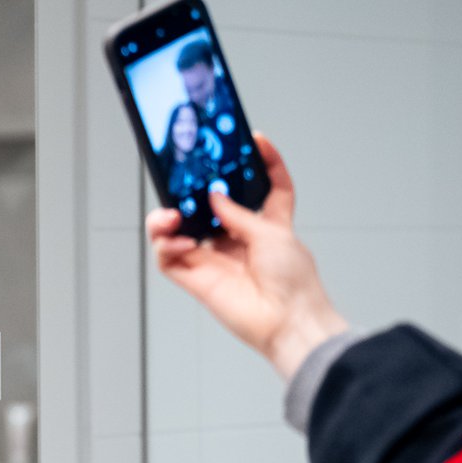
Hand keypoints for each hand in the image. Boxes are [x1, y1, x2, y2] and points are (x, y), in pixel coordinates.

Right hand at [144, 134, 346, 379]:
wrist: (288, 322)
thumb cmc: (295, 283)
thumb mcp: (274, 234)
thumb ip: (239, 213)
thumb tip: (213, 197)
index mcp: (267, 226)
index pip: (270, 188)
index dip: (267, 163)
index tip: (257, 140)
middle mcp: (237, 240)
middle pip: (207, 207)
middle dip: (192, 191)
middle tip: (185, 180)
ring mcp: (215, 259)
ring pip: (178, 231)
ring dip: (167, 219)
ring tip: (171, 216)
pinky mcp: (196, 279)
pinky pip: (169, 257)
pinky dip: (168, 247)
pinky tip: (182, 244)